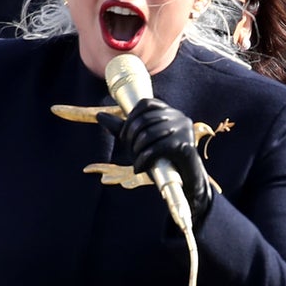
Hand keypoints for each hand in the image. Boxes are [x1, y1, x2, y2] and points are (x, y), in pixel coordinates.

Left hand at [99, 98, 213, 226]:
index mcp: (169, 111)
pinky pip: (157, 148)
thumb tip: (99, 115)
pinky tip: (139, 168)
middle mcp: (179, 116)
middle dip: (130, 137)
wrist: (185, 181)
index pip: (145, 104)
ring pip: (149, 134)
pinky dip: (144, 159)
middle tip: (129, 152)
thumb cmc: (161, 159)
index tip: (125, 136)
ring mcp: (183, 129)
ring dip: (137, 150)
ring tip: (136, 160)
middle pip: (145, 119)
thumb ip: (122, 129)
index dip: (130, 118)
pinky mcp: (185, 145)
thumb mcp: (140, 142)